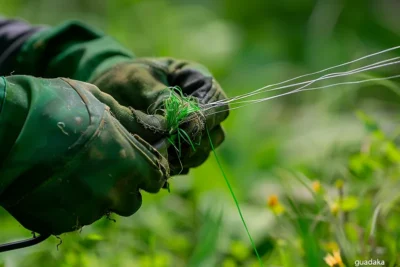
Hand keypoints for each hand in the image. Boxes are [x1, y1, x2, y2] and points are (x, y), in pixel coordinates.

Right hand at [0, 76, 168, 234]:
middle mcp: (114, 191)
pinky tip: (57, 183)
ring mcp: (87, 209)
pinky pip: (76, 217)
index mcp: (130, 162)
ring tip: (76, 172)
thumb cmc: (56, 105)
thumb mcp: (99, 101)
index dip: (151, 170)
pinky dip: (72, 204)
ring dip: (98, 195)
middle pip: (132, 200)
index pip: (157, 178)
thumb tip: (151, 127)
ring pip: (104, 209)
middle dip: (125, 187)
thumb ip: (129, 119)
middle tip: (106, 168)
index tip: (142, 164)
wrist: (5, 127)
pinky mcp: (60, 221)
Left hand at [91, 58, 228, 173]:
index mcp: (199, 82)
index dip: (204, 121)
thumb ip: (159, 97)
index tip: (179, 130)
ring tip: (158, 154)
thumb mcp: (138, 79)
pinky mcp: (182, 145)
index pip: (218, 106)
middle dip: (193, 143)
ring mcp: (194, 129)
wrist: (111, 90)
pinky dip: (174, 164)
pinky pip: (187, 162)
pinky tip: (155, 159)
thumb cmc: (125, 77)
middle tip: (168, 146)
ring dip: (184, 157)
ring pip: (203, 151)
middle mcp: (203, 107)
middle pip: (215, 132)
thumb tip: (176, 123)